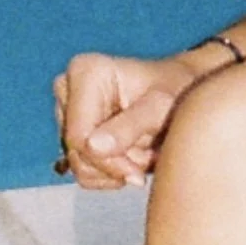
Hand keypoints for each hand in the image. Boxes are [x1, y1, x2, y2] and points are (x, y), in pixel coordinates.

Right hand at [52, 50, 203, 189]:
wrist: (178, 92)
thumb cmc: (173, 90)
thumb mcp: (160, 106)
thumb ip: (130, 125)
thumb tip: (92, 146)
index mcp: (85, 71)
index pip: (80, 135)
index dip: (106, 161)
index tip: (137, 173)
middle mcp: (68, 87)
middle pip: (77, 152)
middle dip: (114, 165)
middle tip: (145, 163)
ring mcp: (67, 110)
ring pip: (78, 165)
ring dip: (114, 170)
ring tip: (142, 156)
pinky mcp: (72, 129)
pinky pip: (82, 169)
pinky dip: (109, 173)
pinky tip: (131, 158)